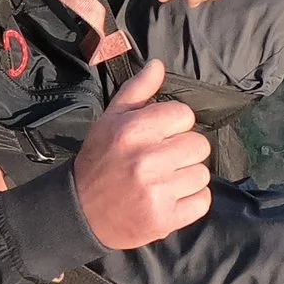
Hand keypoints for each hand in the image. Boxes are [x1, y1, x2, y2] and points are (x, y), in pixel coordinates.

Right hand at [70, 58, 212, 249]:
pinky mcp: (166, 219)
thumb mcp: (110, 120)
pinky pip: (202, 200)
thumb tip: (159, 64)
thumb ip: (137, 90)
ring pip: (202, 174)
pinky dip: (190, 201)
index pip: (184, 115)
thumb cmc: (99, 161)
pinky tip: (169, 198)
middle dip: (183, 152)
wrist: (81, 213)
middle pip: (199, 144)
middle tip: (162, 161)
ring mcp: (157, 191)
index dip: (173, 125)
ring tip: (163, 181)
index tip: (158, 136)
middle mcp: (146, 159)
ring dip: (187, 177)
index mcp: (133, 130)